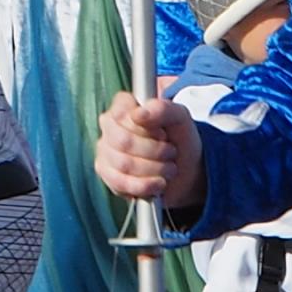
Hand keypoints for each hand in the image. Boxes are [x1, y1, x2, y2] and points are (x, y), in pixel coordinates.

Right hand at [95, 90, 202, 212]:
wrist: (186, 170)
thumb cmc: (179, 139)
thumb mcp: (181, 118)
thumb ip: (163, 109)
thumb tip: (139, 113)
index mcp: (123, 106)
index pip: (121, 113)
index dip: (147, 128)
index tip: (163, 134)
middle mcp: (109, 126)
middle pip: (123, 141)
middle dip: (156, 151)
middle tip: (172, 153)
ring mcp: (104, 151)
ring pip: (124, 164)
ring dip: (155, 169)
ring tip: (170, 168)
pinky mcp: (106, 174)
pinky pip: (120, 183)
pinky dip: (146, 185)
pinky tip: (159, 183)